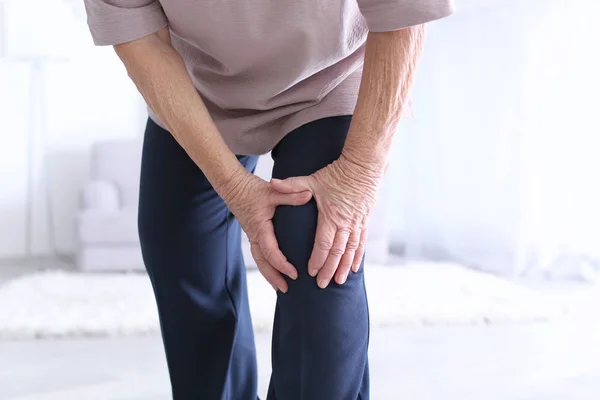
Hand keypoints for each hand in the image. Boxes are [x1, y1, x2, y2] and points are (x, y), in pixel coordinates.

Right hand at [222, 170, 311, 292]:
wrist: (233, 187)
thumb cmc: (252, 189)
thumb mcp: (273, 190)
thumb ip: (291, 194)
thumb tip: (309, 195)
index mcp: (259, 227)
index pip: (270, 251)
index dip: (281, 264)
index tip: (294, 274)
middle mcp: (254, 235)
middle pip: (262, 262)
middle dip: (273, 277)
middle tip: (285, 289)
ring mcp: (252, 236)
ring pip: (259, 260)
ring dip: (269, 274)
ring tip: (281, 287)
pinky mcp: (253, 235)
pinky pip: (259, 255)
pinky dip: (267, 265)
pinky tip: (275, 273)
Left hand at [271, 155, 381, 287]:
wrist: (364, 167)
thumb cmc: (336, 174)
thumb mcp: (313, 179)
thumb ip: (292, 185)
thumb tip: (272, 183)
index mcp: (331, 216)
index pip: (323, 243)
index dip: (317, 259)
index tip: (311, 272)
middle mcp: (345, 223)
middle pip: (337, 252)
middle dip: (329, 270)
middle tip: (321, 285)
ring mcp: (357, 224)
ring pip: (351, 251)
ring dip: (344, 268)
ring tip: (338, 282)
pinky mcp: (364, 222)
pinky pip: (362, 244)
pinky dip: (357, 257)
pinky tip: (354, 269)